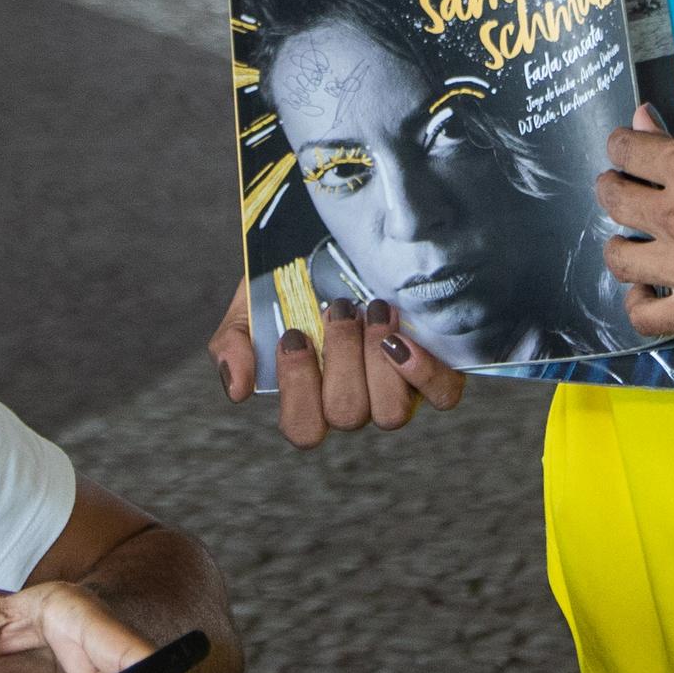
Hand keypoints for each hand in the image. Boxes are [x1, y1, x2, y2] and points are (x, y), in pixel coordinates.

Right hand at [207, 285, 463, 446]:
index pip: (303, 429)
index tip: (295, 334)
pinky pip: (440, 394)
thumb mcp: (250, 305)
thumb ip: (233, 344)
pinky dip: (424, 372)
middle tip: (339, 307)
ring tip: (374, 311)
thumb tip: (237, 389)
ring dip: (377, 360)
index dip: (298, 388)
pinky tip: (403, 339)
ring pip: (390, 412)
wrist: (337, 243)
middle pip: (347, 414)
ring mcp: (397, 391)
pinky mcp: (436, 371)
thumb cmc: (294, 281)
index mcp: (310, 396)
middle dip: (341, 356)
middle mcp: (355, 401)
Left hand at [595, 116, 673, 333]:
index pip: (625, 150)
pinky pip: (642, 314)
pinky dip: (640, 299)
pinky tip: (653, 286)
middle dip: (617, 189)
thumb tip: (642, 120)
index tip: (631, 155)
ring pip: (617, 255)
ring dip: (623, 242)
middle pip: (613, 198)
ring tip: (640, 239)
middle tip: (630, 191)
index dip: (624, 149)